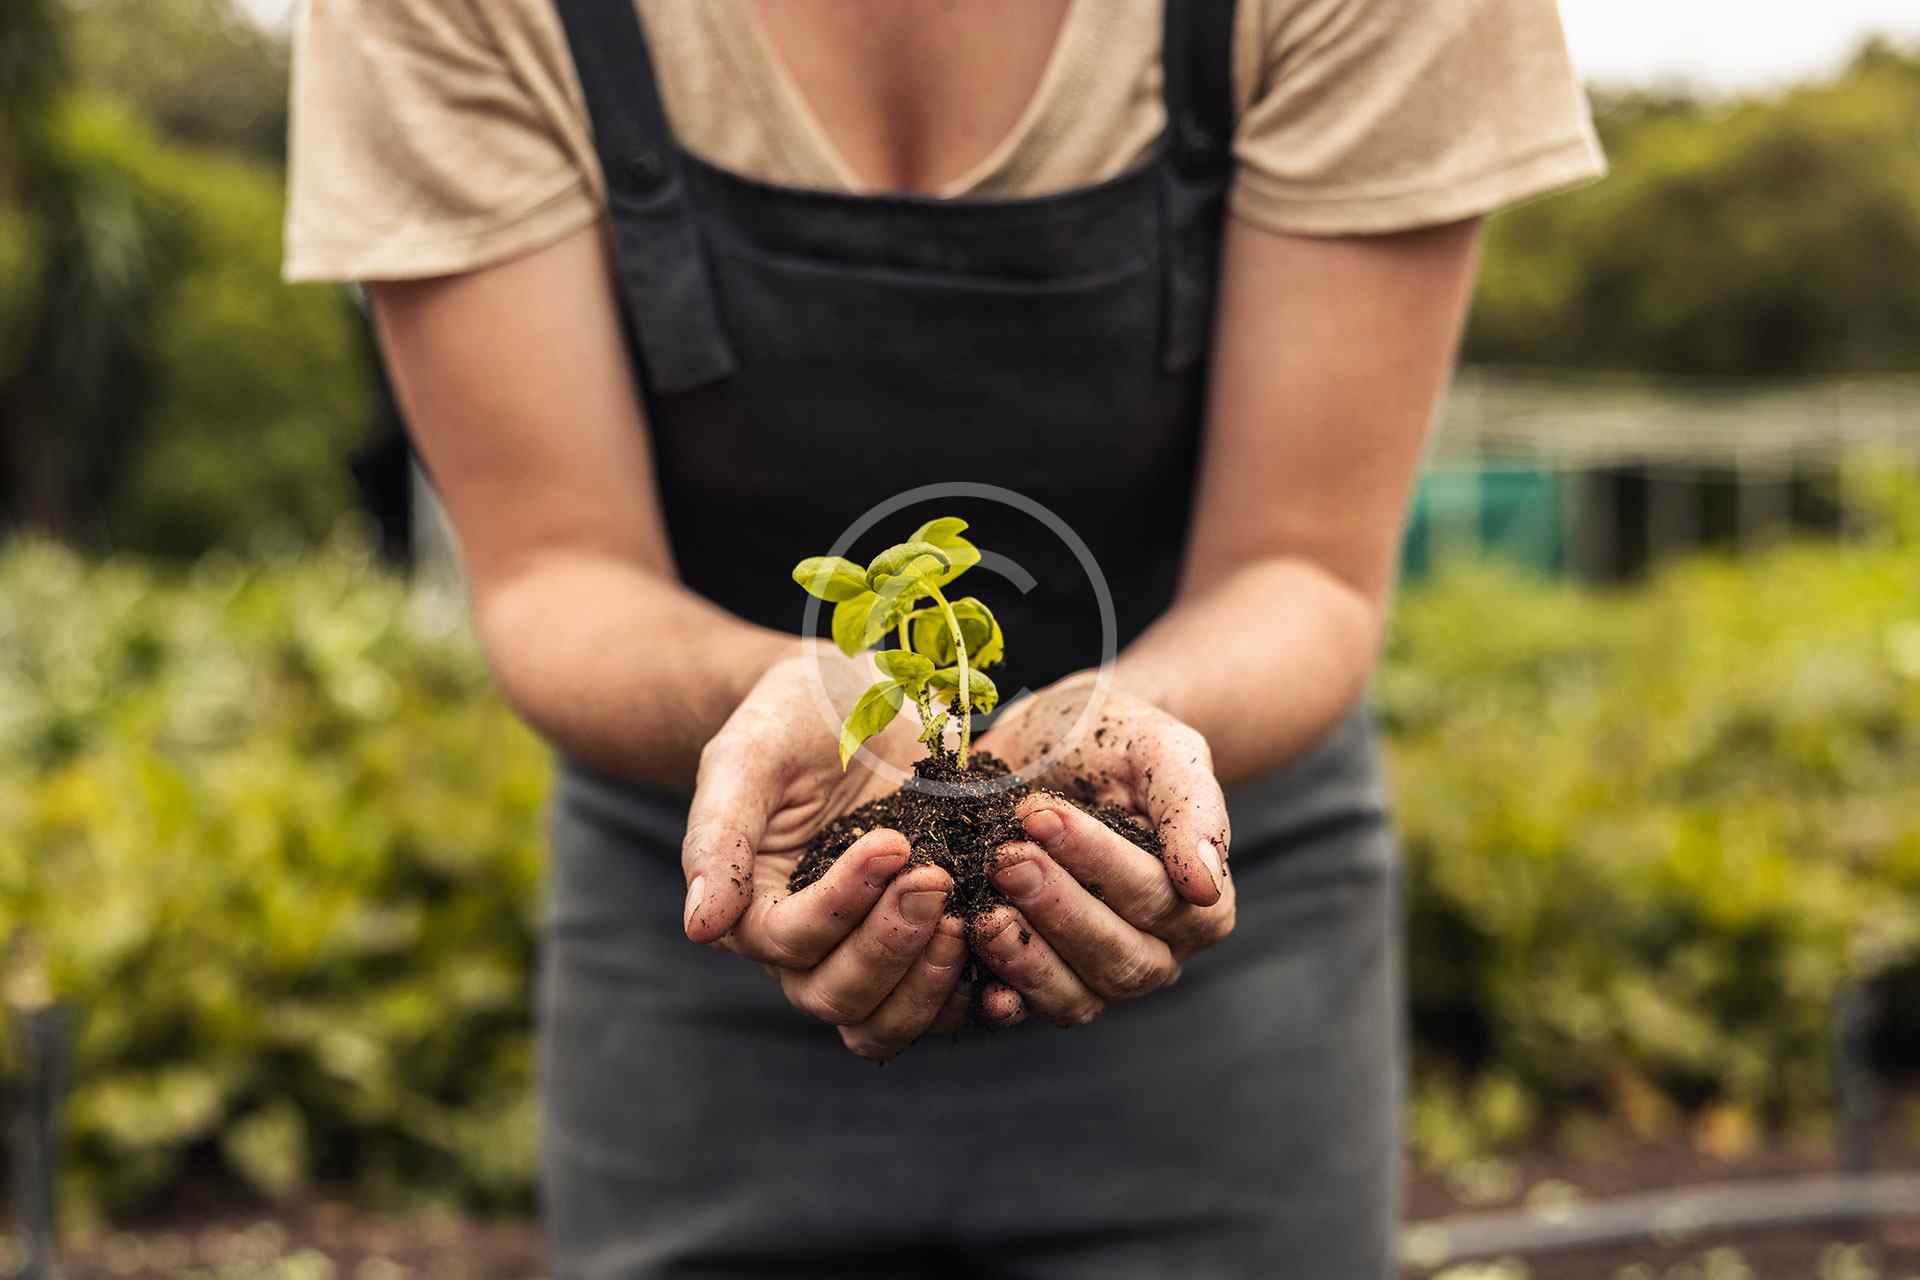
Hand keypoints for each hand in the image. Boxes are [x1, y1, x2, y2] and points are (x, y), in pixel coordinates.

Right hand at [679, 643, 980, 1058]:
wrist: (858, 697)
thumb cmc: (792, 718)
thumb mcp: (748, 756)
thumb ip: (719, 836)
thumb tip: (701, 929)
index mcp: (755, 908)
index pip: (790, 941)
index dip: (841, 905)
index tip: (891, 841)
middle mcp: (810, 948)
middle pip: (838, 997)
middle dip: (889, 946)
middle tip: (934, 878)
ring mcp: (872, 952)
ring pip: (887, 1021)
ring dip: (930, 983)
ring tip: (969, 917)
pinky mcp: (930, 944)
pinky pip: (949, 1002)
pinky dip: (978, 990)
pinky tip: (1007, 945)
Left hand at [966, 673, 1234, 1026]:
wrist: (1053, 741)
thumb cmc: (1116, 740)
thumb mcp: (1161, 749)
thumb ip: (1192, 808)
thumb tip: (1204, 885)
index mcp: (1200, 903)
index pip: (1157, 897)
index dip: (1098, 861)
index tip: (1042, 815)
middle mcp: (1156, 950)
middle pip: (1120, 957)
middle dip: (1057, 908)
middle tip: (1006, 857)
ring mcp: (1097, 974)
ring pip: (1075, 995)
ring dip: (1026, 957)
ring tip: (981, 912)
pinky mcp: (1040, 982)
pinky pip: (1026, 1008)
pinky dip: (998, 996)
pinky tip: (971, 971)